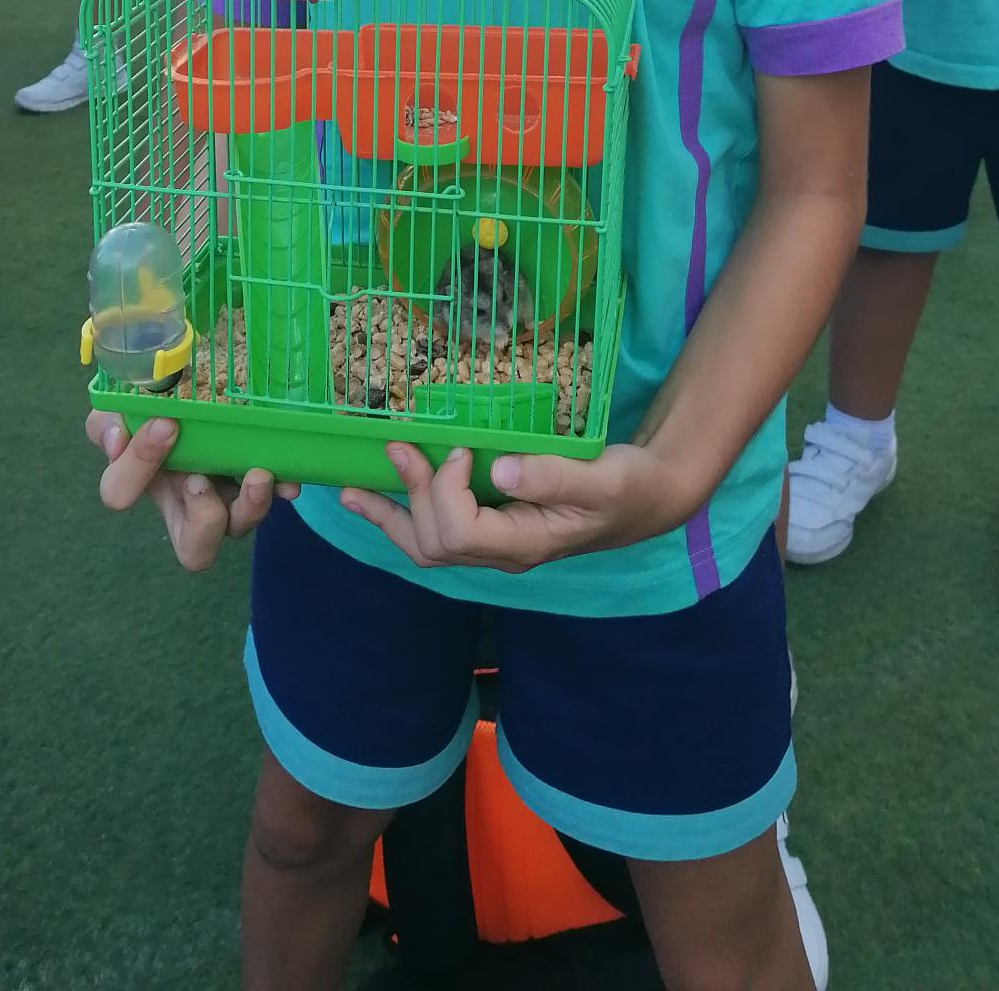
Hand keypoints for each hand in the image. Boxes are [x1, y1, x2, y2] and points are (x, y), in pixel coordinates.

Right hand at [86, 412, 298, 571]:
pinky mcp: (259, 482)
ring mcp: (226, 497)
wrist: (200, 387)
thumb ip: (108, 421)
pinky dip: (282, 489)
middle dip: (202, 522)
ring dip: (249, 507)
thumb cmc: (157, 404)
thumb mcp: (123, 407)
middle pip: (194, 550)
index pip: (120, 493)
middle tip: (200, 480)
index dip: (137, 465)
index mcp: (142, 481)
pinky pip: (275, 497)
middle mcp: (185, 503)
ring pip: (239, 527)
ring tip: (256, 474)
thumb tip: (118, 440)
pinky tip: (288, 479)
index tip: (164, 424)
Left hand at [339, 441, 692, 575]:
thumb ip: (553, 475)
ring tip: (349, 491)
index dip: (444, 489)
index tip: (459, 447)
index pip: (458, 532)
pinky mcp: (494, 529)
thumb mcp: (601, 477)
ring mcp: (497, 546)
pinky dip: (403, 516)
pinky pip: (438, 535)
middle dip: (409, 495)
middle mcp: (503, 553)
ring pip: (427, 547)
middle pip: (434, 543)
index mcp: (525, 543)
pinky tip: (378, 500)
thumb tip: (500, 469)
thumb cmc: (629, 486)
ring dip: (389, 515)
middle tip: (396, 445)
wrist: (649, 499)